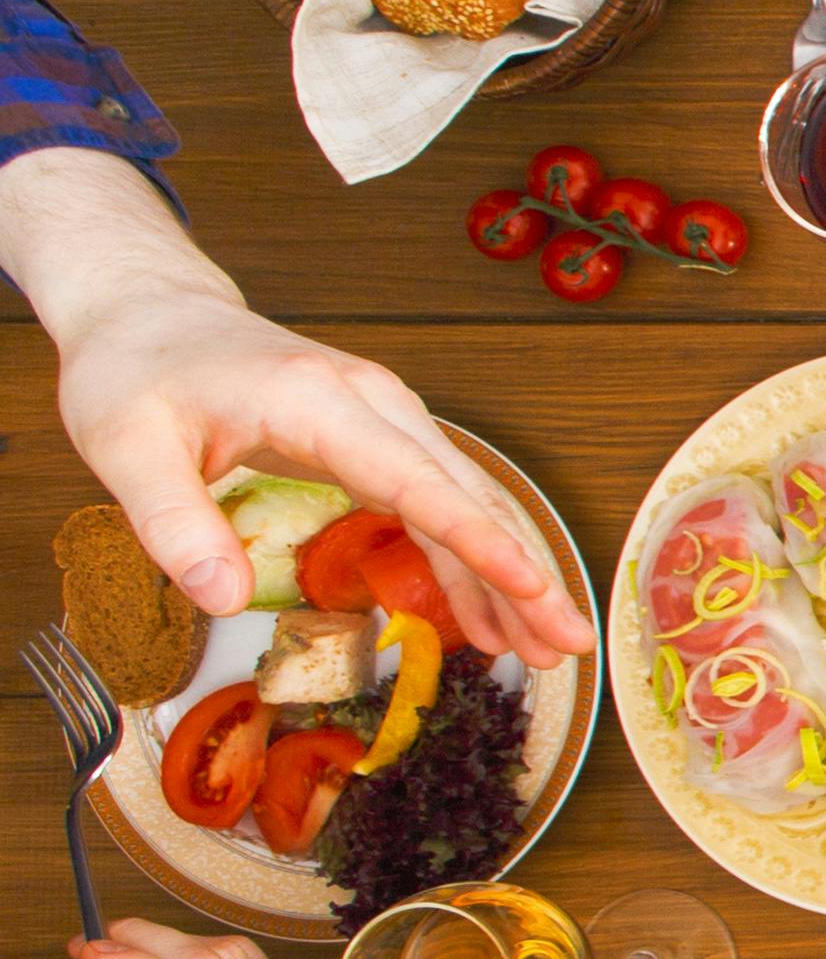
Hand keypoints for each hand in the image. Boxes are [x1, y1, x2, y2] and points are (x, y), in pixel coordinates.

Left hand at [12, 156, 587, 654]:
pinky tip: (490, 612)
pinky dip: (472, 559)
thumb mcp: (124, 446)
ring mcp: (383, 420)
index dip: (477, 540)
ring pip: (466, 502)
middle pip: (467, 494)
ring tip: (546, 647)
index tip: (530, 586)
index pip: (416, 479)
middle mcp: (372, 404)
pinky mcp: (378, 441)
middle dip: (524, 572)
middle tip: (568, 642)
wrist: (151, 312)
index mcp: (318, 401)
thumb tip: (224, 602)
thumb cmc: (135, 370)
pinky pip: (439, 503)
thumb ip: (173, 523)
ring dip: (510, 574)